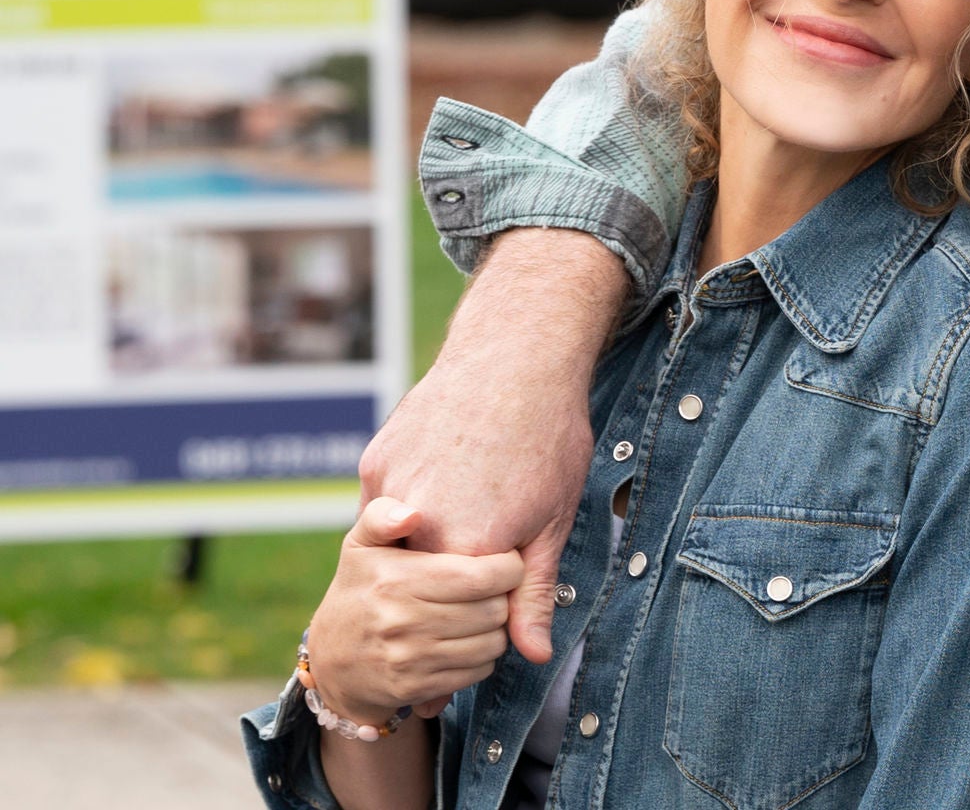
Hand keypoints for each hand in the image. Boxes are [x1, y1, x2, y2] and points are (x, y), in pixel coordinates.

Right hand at [308, 498, 523, 723]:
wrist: (331, 660)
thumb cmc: (359, 589)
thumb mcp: (361, 546)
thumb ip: (382, 515)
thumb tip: (412, 515)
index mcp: (396, 579)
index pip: (482, 576)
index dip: (509, 567)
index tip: (505, 560)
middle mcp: (402, 621)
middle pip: (495, 609)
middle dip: (505, 596)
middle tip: (494, 588)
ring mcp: (409, 659)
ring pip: (493, 643)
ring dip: (497, 628)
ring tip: (482, 611)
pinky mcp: (416, 688)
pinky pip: (478, 671)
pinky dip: (483, 656)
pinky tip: (468, 639)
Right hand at [360, 227, 625, 666]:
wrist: (517, 354)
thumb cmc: (549, 435)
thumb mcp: (556, 518)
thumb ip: (535, 592)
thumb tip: (532, 655)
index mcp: (468, 547)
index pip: (464, 616)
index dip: (489, 605)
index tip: (504, 584)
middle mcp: (419, 526)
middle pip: (424, 587)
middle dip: (451, 578)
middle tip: (485, 531)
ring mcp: (390, 491)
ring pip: (397, 545)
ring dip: (422, 541)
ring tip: (469, 495)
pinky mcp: (374, 462)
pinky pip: (382, 505)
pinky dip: (405, 504)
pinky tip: (444, 471)